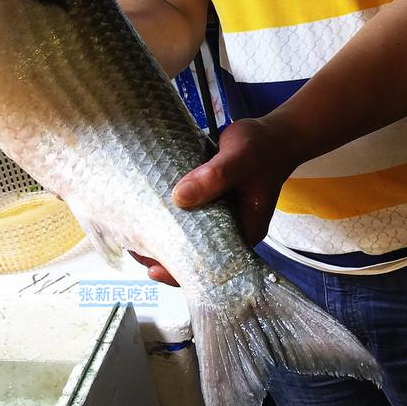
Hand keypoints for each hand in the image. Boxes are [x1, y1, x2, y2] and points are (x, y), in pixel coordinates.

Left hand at [130, 117, 300, 285]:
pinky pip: (187, 214)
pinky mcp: (210, 201)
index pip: (211, 264)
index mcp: (244, 232)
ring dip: (162, 234)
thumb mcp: (240, 159)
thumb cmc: (263, 148)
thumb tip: (179, 197)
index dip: (180, 271)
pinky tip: (145, 210)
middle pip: (195, 253)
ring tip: (132, 232)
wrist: (274, 134)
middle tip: (132, 247)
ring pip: (188, 234)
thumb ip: (214, 177)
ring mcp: (220, 217)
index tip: (152, 267)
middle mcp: (231, 230)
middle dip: (164, 254)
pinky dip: (168, 214)